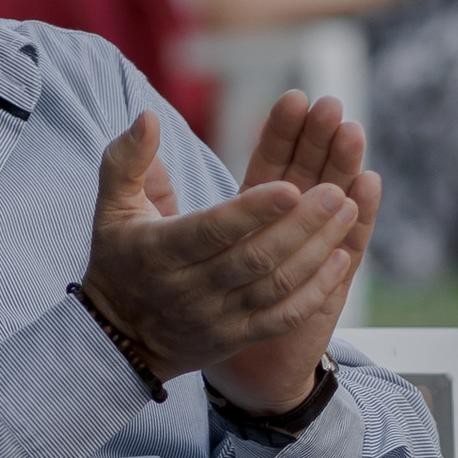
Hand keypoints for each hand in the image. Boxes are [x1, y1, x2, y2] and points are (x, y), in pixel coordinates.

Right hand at [78, 96, 375, 409]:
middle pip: (254, 258)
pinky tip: (341, 258)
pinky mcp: (236, 338)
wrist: (118, 340)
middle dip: (300, 225)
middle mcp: (189, 289)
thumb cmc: (119, 259)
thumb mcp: (111, 208)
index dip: (252, 211)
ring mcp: (216, 318)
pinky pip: (281, 318)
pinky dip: (314, 290)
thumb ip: (127, 160)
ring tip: (347, 210)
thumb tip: (148, 117)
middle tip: (335, 191)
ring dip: (316, 250)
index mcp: (159, 251)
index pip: (211, 231)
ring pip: (275, 287)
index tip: (290, 186)